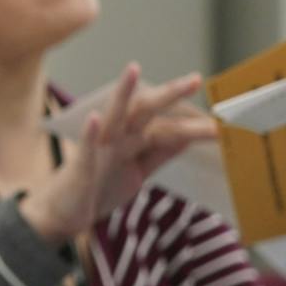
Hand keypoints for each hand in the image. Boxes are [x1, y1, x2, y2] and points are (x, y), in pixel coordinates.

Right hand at [20, 64, 219, 242]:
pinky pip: (85, 149)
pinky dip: (89, 133)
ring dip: (122, 94)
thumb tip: (186, 136)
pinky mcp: (80, 168)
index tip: (222, 122)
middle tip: (194, 79)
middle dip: (168, 95)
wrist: (63, 215)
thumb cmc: (98, 190)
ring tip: (133, 70)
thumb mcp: (137, 172)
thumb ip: (159, 154)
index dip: (193, 125)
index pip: (167, 127)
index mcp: (132, 141)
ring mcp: (97, 151)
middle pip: (145, 112)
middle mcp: (116, 140)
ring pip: (113, 119)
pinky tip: (95, 118)